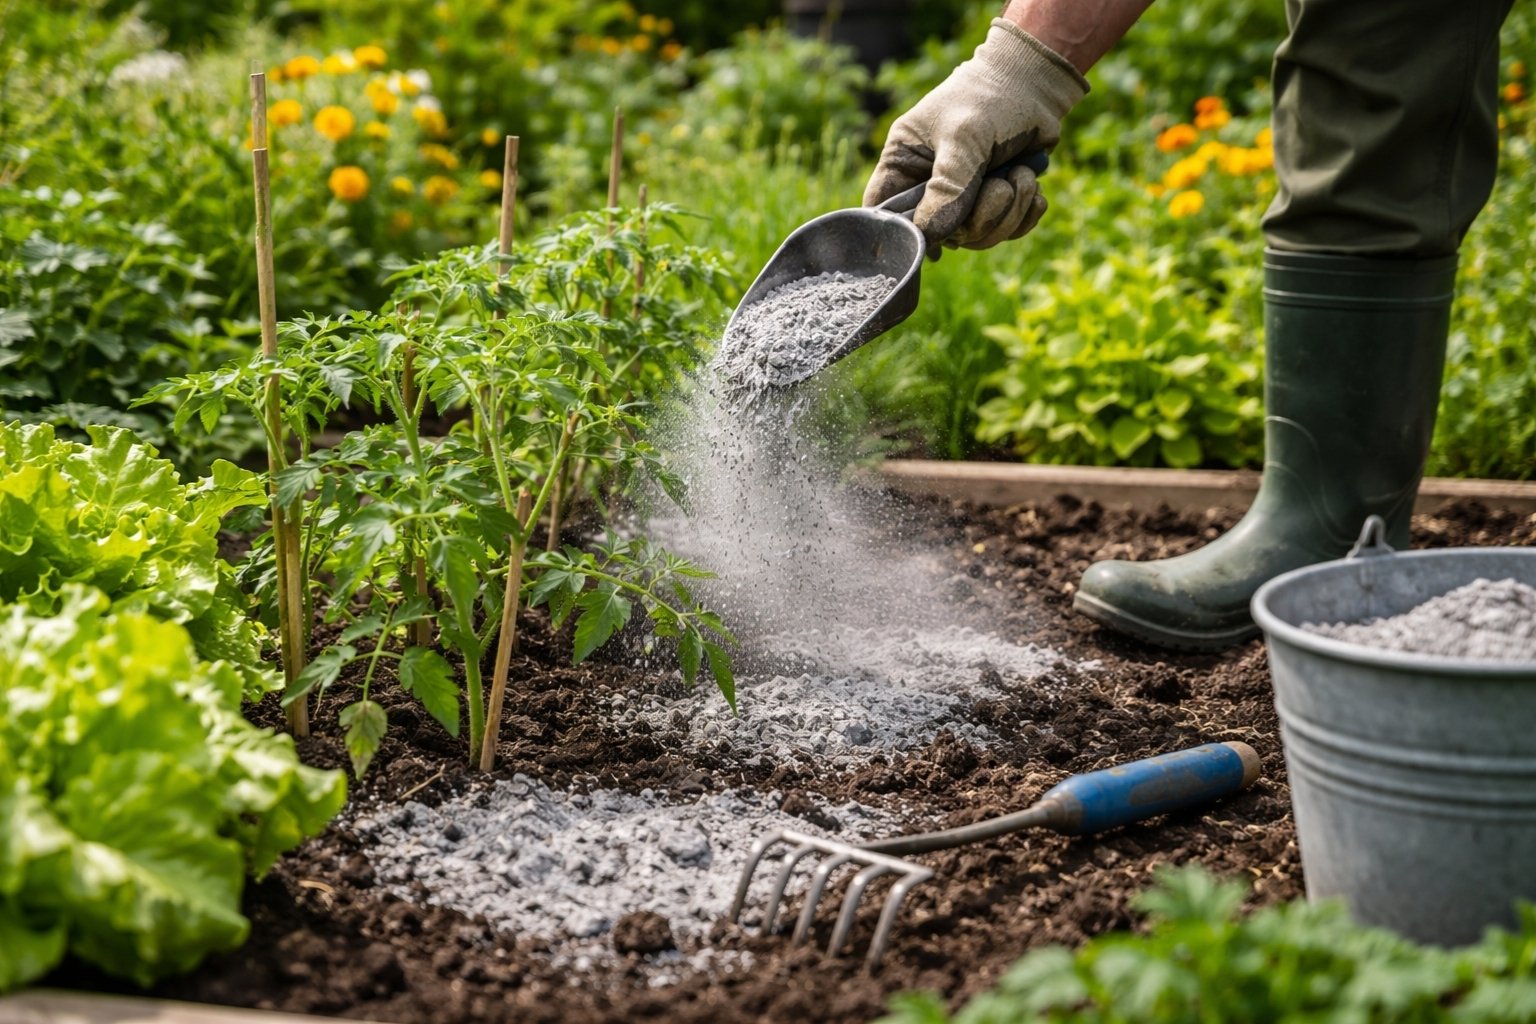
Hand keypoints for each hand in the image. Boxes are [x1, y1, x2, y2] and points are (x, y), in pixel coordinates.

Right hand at [863, 18, 1087, 254]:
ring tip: (1021, 175)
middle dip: (979, 218)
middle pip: (940, 235)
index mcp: (903, 162)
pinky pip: (1005, 231)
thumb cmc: (990, 100)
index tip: (934, 238)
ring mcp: (962, 198)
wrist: (1036, 85)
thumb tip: (932, 236)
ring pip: (977, 237)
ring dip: (1009, 211)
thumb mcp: (964, 139)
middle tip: (1000, 186)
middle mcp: (928, 186)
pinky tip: (1030, 183)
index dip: (901, 233)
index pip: (883, 211)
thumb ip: (947, 188)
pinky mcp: (994, 203)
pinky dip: (1024, 212)